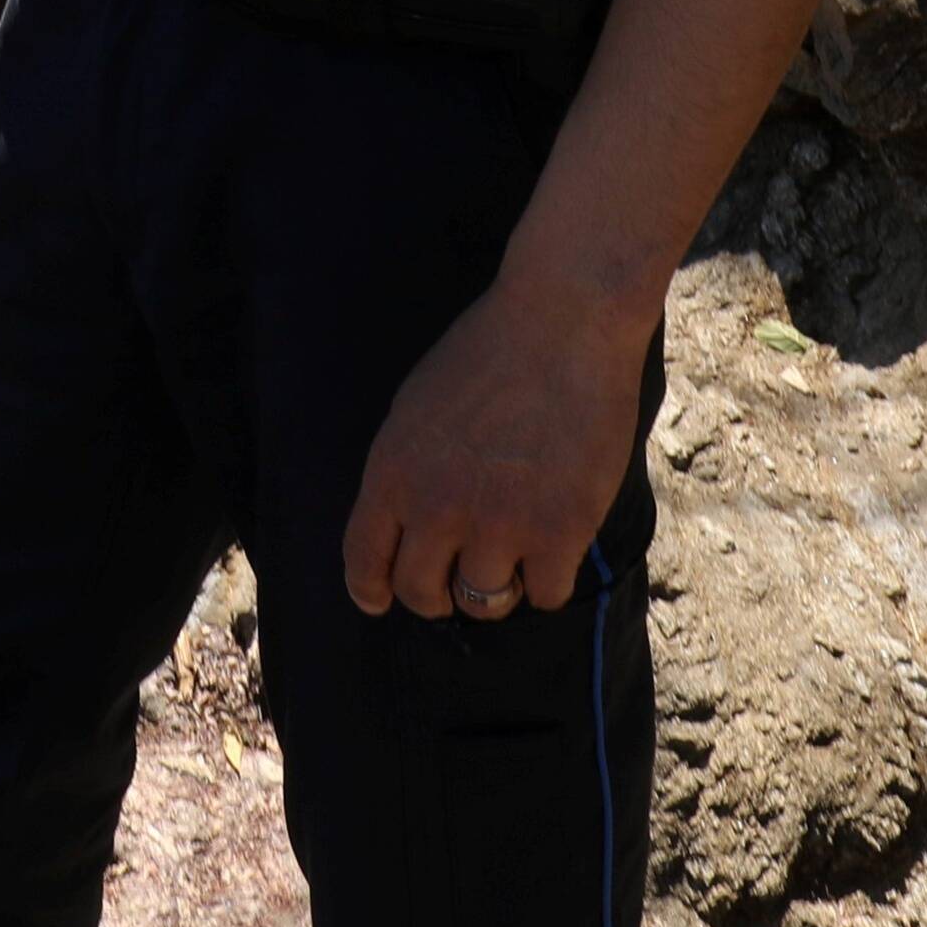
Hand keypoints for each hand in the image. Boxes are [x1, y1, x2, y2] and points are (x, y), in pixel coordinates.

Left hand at [339, 269, 655, 622]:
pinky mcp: (559, 532)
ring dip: (496, 588)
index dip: (370, 590)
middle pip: (421, 594)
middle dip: (437, 596)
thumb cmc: (490, 353)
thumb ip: (406, 471)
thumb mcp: (416, 409)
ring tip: (513, 557)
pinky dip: (550, 579)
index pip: (363, 560)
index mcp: (393, 473)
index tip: (379, 601)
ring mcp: (498, 524)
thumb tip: (405, 528)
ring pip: (484, 603)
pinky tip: (556, 547)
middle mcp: (436, 507)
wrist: (562, 323)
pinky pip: (545, 595)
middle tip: (458, 583)